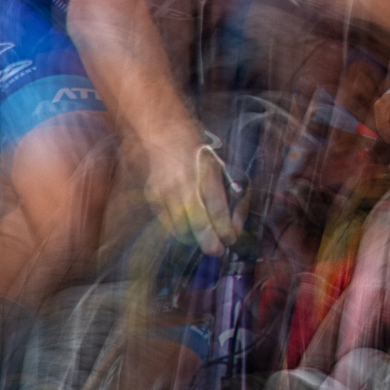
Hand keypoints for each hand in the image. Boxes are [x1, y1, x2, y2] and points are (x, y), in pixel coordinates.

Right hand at [147, 134, 234, 253]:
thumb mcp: (226, 170)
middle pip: (196, 221)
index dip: (225, 228)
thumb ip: (235, 198)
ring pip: (180, 227)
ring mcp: (166, 191)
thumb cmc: (202, 156)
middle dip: (209, 241)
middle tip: (217, 251)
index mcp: (207, 173)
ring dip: (194, 240)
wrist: (166, 138)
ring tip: (205, 241)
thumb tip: (235, 228)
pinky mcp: (153, 197)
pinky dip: (181, 232)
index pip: (217, 208)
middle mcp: (185, 182)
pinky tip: (190, 232)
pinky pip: (168, 224)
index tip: (231, 239)